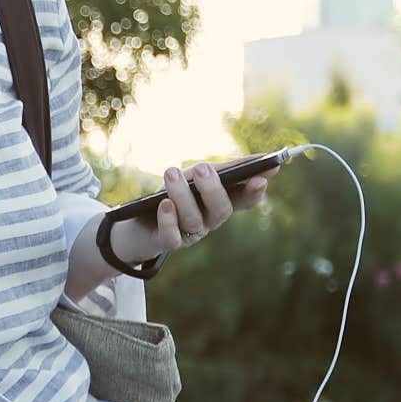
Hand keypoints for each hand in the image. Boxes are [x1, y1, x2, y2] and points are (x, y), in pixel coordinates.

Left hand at [111, 160, 279, 263]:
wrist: (139, 221)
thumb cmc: (175, 193)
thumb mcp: (197, 176)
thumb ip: (223, 169)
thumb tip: (260, 159)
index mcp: (222, 202)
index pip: (246, 200)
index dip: (254, 192)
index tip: (260, 178)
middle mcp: (211, 221)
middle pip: (221, 210)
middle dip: (213, 189)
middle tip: (202, 168)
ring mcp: (191, 234)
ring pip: (193, 219)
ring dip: (182, 195)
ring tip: (172, 172)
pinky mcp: (169, 243)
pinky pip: (172, 236)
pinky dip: (168, 219)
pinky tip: (164, 204)